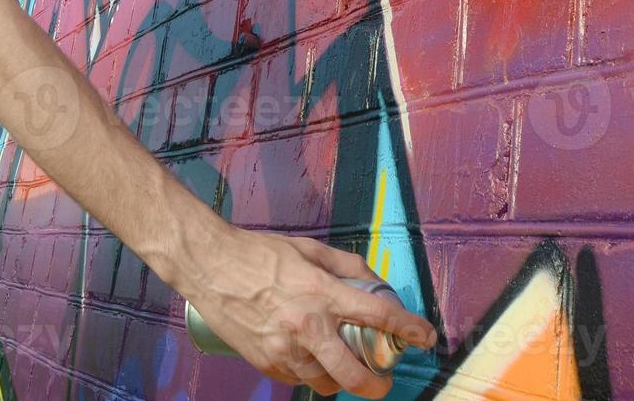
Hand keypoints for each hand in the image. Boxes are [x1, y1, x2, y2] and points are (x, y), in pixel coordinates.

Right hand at [179, 225, 435, 397]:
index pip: (378, 316)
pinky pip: (298, 379)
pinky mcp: (264, 362)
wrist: (207, 265)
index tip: (425, 337)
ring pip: (325, 383)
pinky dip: (310, 375)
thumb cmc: (257, 252)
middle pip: (353, 374)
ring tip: (343, 369)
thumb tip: (374, 281)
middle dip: (376, 384)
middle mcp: (306, 326)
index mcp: (321, 293)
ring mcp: (283, 349)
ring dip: (340, 380)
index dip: (409, 329)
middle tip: (382, 380)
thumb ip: (345, 265)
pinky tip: (310, 361)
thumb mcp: (308, 248)